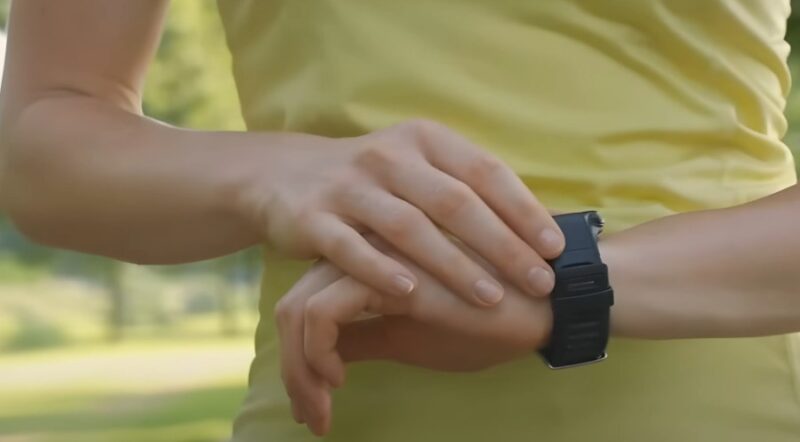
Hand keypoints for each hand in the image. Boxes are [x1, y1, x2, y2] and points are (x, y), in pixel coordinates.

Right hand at [241, 119, 562, 304]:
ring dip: (454, 264)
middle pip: (455, 202)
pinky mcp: (313, 218)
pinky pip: (351, 248)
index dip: (523, 209)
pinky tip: (412, 294)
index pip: (484, 171)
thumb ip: (464, 186)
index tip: (556, 248)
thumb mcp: (417, 165)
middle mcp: (388, 156)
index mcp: (423, 140)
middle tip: (540, 281)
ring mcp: (349, 186)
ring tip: (490, 297)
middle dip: (502, 244)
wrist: (285, 175)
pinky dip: (381, 270)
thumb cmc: (373, 181)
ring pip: (409, 227)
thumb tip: (533, 224)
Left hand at [275, 243, 551, 434]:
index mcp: (367, 266)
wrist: (540, 306)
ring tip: (320, 409)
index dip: (299, 356)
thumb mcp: (407, 337)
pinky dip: (317, 353)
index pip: (307, 303)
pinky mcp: (387, 275)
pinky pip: (322, 313)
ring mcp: (373, 261)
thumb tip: (325, 361)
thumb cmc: (481, 322)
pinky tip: (341, 380)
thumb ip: (363, 338)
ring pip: (298, 310)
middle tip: (311, 414)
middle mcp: (363, 254)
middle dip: (293, 369)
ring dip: (300, 370)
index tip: (315, 400)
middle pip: (294, 305)